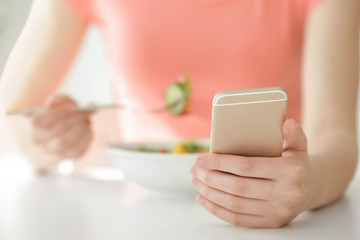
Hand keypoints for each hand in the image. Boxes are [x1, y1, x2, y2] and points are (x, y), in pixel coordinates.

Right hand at [31, 95, 92, 161]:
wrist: (45, 142)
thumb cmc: (51, 119)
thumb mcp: (52, 106)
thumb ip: (60, 100)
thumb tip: (77, 105)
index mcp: (33, 125)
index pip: (43, 119)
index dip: (60, 112)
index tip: (74, 107)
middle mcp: (40, 140)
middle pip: (58, 129)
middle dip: (76, 119)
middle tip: (86, 112)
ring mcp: (53, 151)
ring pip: (66, 142)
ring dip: (81, 128)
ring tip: (87, 121)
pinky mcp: (68, 157)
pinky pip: (78, 150)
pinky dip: (86, 138)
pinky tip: (88, 130)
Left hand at [191, 119, 314, 227]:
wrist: (314, 189)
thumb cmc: (298, 163)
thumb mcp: (300, 146)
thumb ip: (293, 134)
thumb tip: (286, 123)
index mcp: (290, 171)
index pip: (247, 167)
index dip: (220, 164)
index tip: (201, 158)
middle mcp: (285, 194)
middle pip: (238, 187)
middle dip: (211, 178)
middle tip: (195, 169)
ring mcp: (277, 211)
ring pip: (235, 204)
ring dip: (210, 193)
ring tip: (196, 180)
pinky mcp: (270, 223)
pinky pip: (238, 220)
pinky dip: (217, 210)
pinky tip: (204, 198)